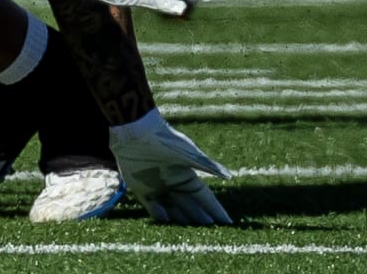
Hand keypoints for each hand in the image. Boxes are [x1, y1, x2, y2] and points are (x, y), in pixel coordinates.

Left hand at [109, 108, 231, 224]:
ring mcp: (157, 186)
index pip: (204, 197)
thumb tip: (229, 176)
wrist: (136, 132)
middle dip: (200, 219)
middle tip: (211, 234)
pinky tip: (166, 219)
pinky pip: (151, 206)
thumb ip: (208, 167)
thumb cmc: (166, 141)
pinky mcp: (140, 187)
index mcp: (187, 175)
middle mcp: (173, 182)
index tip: (227, 223)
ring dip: (180, 219)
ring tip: (190, 233)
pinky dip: (158, 214)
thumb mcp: (189, 155)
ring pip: (172, 209)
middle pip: (189, 206)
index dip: (215, 209)